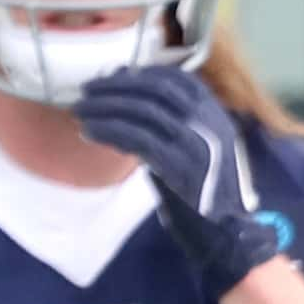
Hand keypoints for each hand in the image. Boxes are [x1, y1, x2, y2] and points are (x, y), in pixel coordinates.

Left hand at [74, 67, 282, 301]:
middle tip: (86, 90)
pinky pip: (136, 137)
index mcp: (215, 114)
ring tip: (79, 111)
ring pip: (142, 111)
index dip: (142, 73)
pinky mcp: (178, 163)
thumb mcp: (193, 149)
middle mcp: (208, 121)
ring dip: (105, 108)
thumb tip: (127, 103)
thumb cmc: (202, 192)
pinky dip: (108, 131)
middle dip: (117, 86)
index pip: (178, 79)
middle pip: (156, 90)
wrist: (225, 230)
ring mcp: (195, 141)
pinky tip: (88, 133)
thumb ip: (168, 127)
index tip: (112, 75)